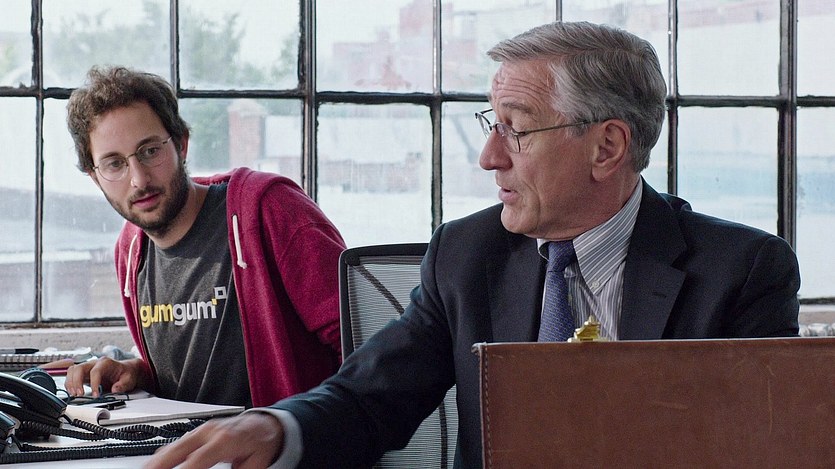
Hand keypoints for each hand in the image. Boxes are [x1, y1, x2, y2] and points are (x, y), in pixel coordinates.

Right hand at [64, 357, 146, 396]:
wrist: (125, 371)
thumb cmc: (126, 373)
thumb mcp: (129, 379)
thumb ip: (123, 384)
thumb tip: (114, 389)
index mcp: (106, 363)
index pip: (95, 371)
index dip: (93, 384)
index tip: (96, 395)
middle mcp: (94, 363)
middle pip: (79, 368)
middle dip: (76, 382)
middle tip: (80, 394)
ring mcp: (88, 368)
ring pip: (72, 371)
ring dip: (70, 383)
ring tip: (75, 394)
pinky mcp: (84, 374)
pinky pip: (71, 376)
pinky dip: (69, 384)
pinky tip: (73, 392)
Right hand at [143, 412, 284, 468]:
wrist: (265, 424)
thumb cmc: (261, 443)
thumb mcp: (256, 464)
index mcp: (226, 440)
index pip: (197, 460)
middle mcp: (210, 432)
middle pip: (177, 450)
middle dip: (159, 465)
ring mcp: (202, 430)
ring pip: (173, 445)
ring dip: (157, 461)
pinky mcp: (198, 432)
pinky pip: (176, 443)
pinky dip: (163, 455)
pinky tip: (156, 464)